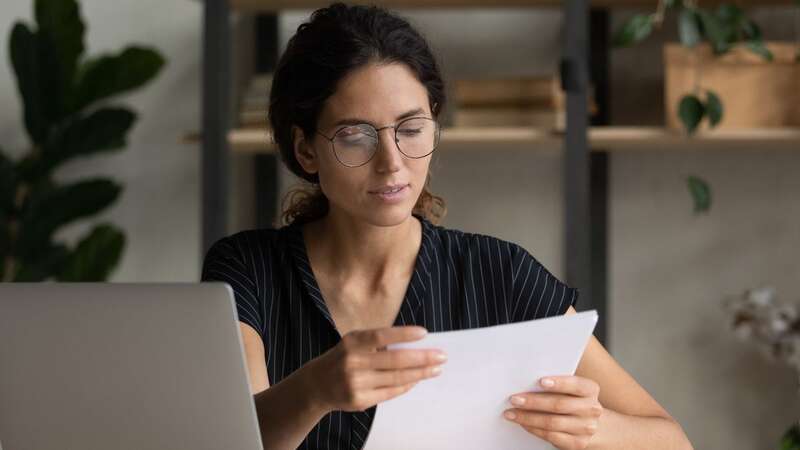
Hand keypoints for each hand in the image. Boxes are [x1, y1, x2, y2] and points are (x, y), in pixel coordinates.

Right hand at [303, 326, 446, 413]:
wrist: (317, 385)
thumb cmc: (343, 358)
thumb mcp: (354, 343)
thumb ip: (378, 343)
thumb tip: (415, 345)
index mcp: (352, 342)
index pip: (381, 336)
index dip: (403, 334)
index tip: (424, 333)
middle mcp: (352, 362)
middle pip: (394, 360)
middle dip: (422, 358)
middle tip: (442, 356)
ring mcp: (356, 383)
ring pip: (396, 378)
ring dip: (420, 373)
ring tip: (436, 369)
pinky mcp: (359, 400)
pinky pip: (390, 392)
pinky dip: (407, 385)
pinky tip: (417, 379)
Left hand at [503, 375, 602, 449]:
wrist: (592, 424)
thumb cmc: (574, 400)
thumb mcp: (572, 390)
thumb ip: (556, 385)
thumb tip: (526, 382)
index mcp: (590, 390)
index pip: (575, 385)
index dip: (559, 383)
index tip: (540, 381)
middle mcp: (591, 409)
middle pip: (559, 405)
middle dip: (533, 402)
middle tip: (514, 399)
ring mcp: (586, 428)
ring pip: (552, 422)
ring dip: (528, 418)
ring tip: (512, 413)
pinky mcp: (577, 443)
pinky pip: (551, 436)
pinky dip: (534, 429)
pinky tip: (523, 423)